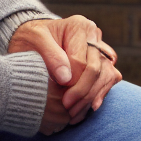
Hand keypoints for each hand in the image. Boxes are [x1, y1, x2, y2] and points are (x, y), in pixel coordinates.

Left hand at [9, 17, 121, 133]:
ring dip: (92, 97)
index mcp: (79, 26)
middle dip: (82, 93)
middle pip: (97, 69)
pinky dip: (100, 94)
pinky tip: (90, 107)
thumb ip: (51, 55)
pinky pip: (109, 79)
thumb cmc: (31, 39)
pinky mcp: (103, 61)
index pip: (82, 61)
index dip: (73, 82)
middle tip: (67, 108)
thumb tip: (67, 78)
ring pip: (107, 75)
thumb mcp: (34, 40)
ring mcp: (101, 48)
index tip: (61, 98)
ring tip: (75, 113)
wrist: (32, 41)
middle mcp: (94, 36)